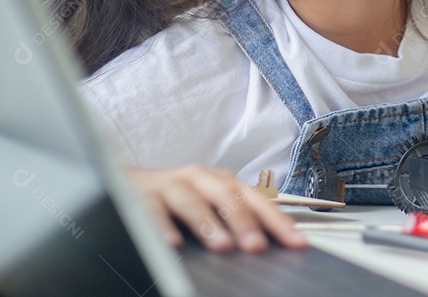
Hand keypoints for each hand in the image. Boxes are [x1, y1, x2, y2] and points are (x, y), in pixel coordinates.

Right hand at [126, 165, 307, 252]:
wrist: (131, 185)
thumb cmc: (181, 200)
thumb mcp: (212, 206)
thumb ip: (236, 223)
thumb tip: (267, 247)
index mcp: (224, 182)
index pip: (257, 201)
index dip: (278, 221)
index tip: (296, 243)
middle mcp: (201, 179)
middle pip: (227, 196)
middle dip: (245, 223)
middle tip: (257, 247)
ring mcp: (171, 186)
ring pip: (193, 202)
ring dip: (209, 225)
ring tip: (223, 246)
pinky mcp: (142, 197)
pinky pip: (153, 212)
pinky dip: (163, 228)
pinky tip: (173, 245)